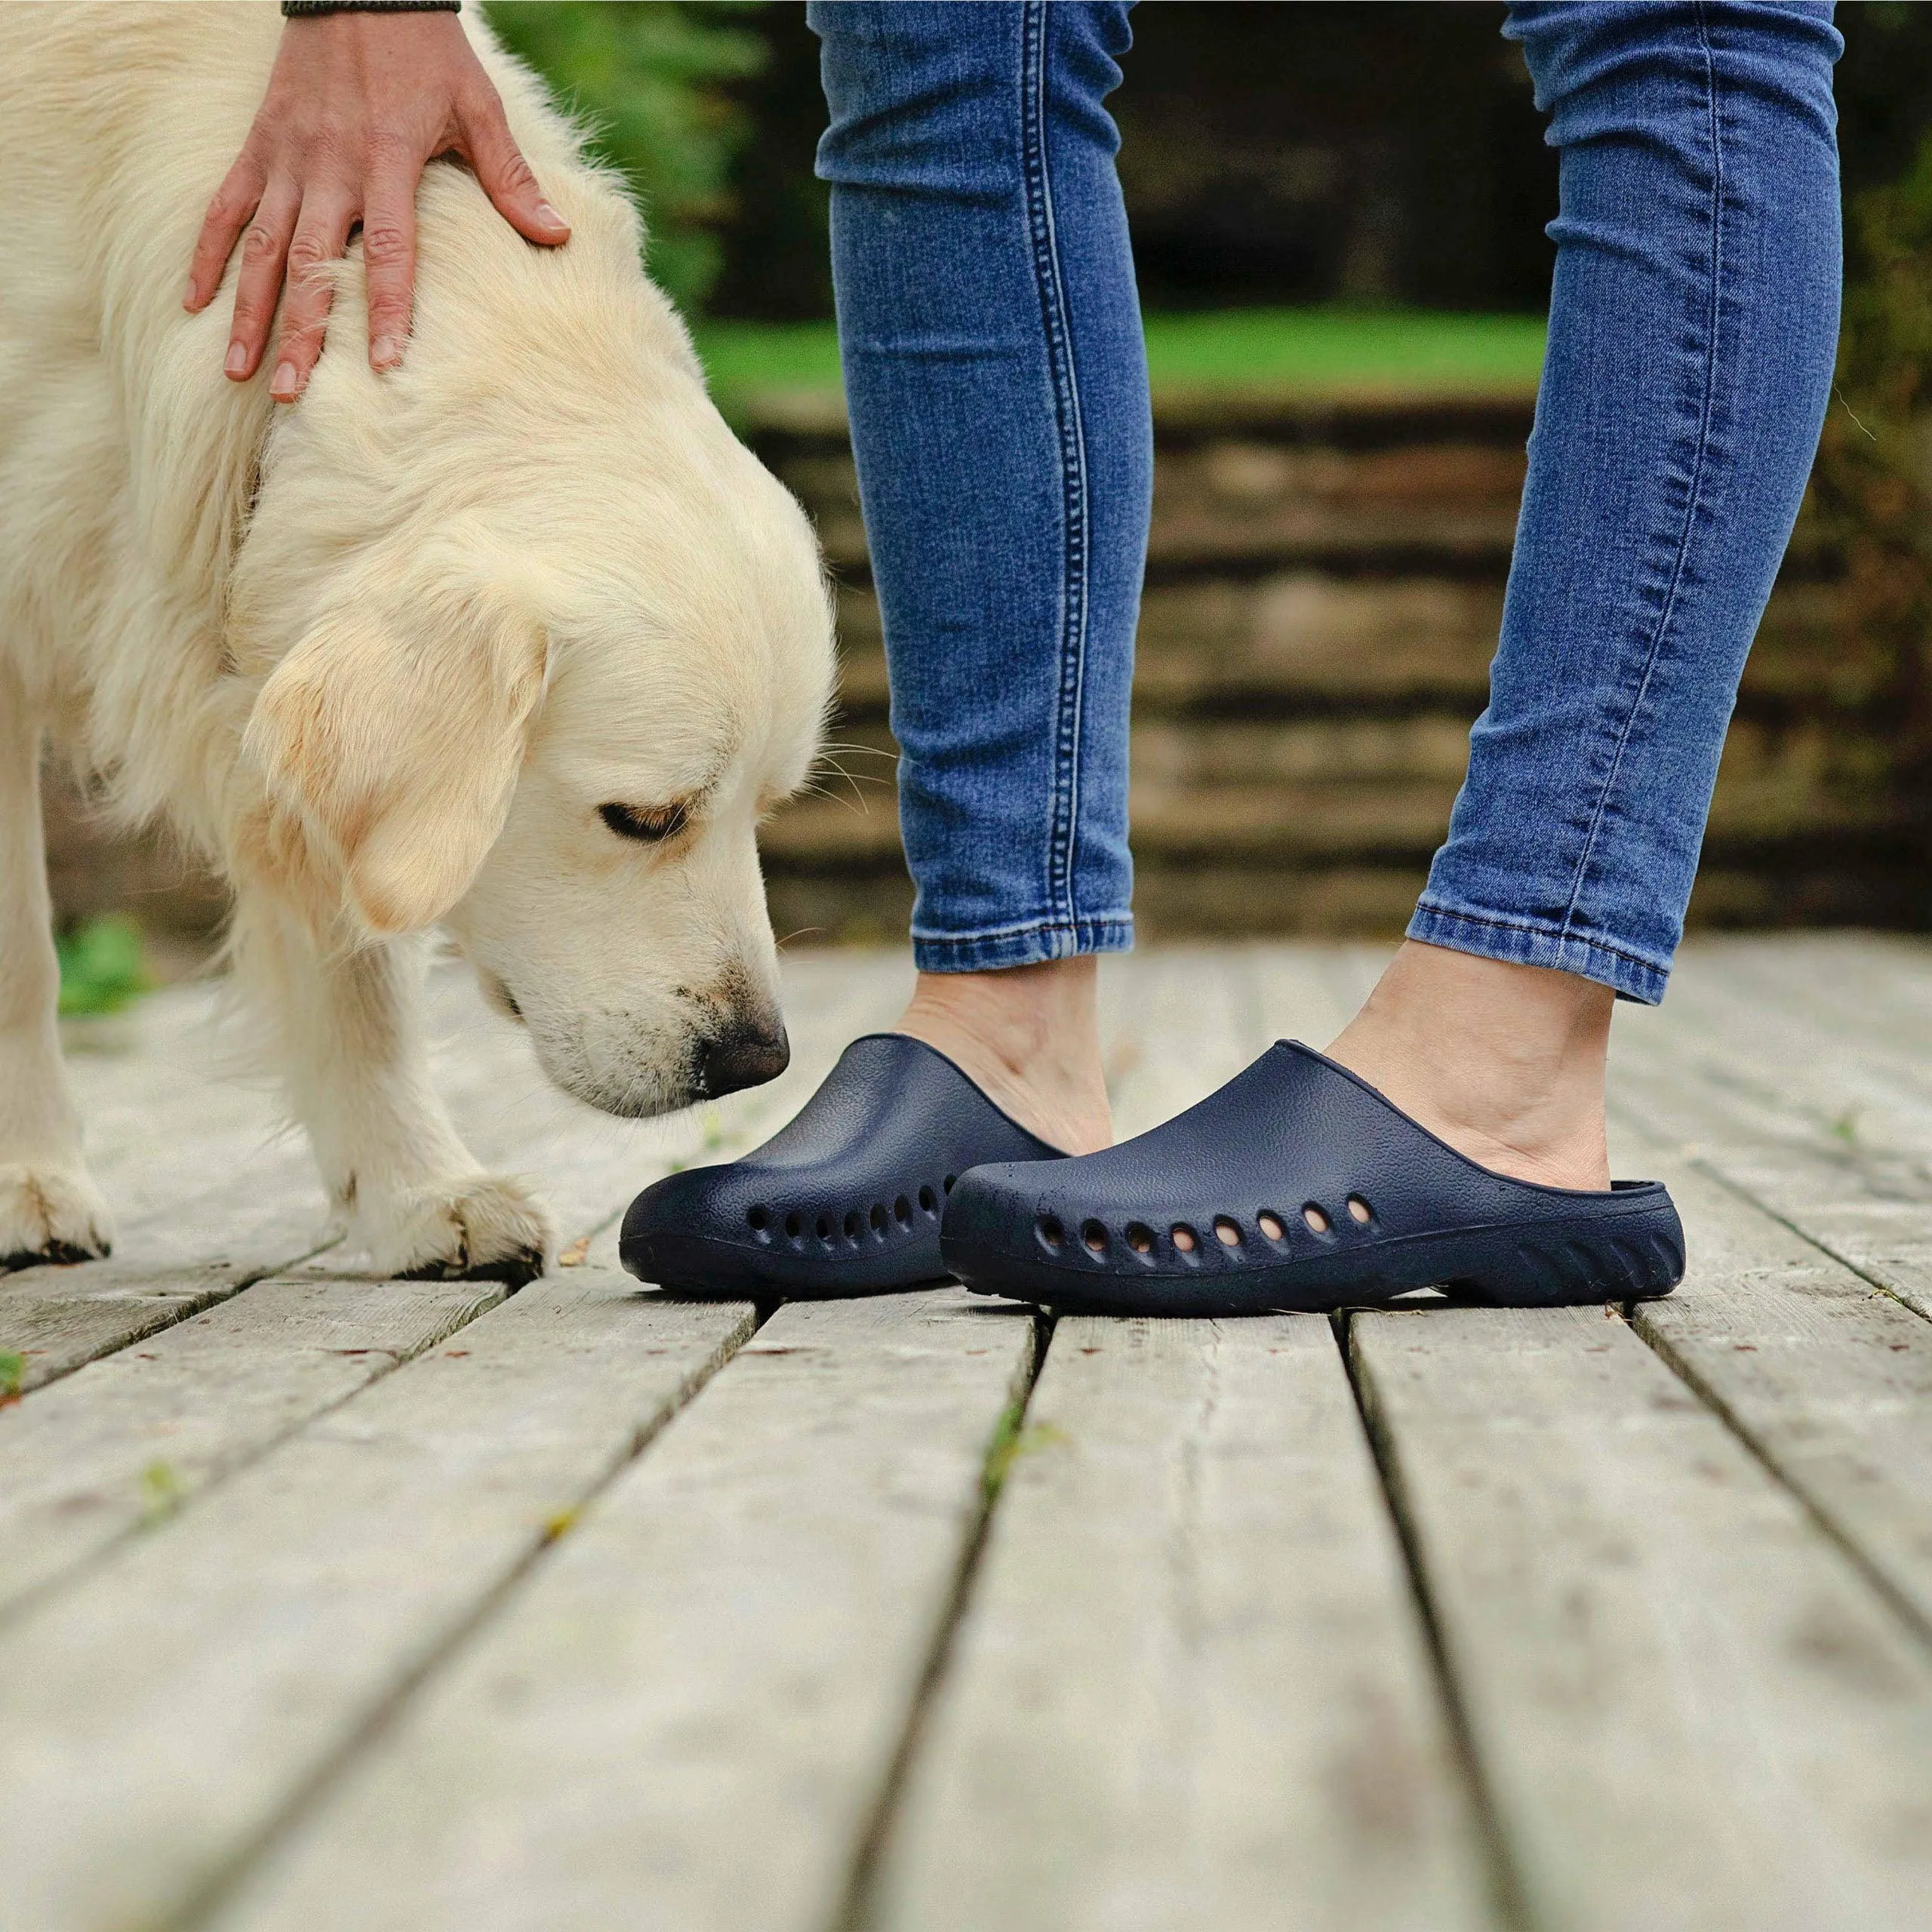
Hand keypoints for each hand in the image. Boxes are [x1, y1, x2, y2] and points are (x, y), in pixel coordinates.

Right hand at [185, 10, 569, 402]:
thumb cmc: (427, 50)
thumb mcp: (478, 107)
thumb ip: (510, 178)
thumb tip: (558, 236)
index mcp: (387, 160)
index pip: (390, 249)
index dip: (389, 308)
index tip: (386, 364)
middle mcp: (329, 166)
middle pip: (311, 264)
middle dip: (302, 332)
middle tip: (294, 393)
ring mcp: (286, 159)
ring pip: (260, 247)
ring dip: (248, 311)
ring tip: (238, 370)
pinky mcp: (258, 147)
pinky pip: (224, 207)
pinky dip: (206, 254)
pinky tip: (193, 302)